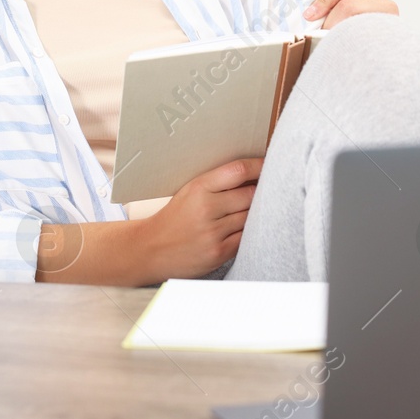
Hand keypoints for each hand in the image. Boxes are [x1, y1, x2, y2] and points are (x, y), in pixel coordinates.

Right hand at [136, 158, 260, 279]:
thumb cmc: (174, 218)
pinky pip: (246, 238)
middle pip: (250, 194)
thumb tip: (253, 174)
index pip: (238, 171)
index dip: (259, 166)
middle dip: (261, 191)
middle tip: (267, 189)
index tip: (268, 165)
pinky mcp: (218, 252)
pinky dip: (248, 232)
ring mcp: (213, 232)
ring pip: (251, 216)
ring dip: (256, 213)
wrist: (151, 249)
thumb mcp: (190, 191)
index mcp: (198, 188)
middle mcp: (206, 209)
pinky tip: (244, 228)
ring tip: (256, 209)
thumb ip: (218, 183)